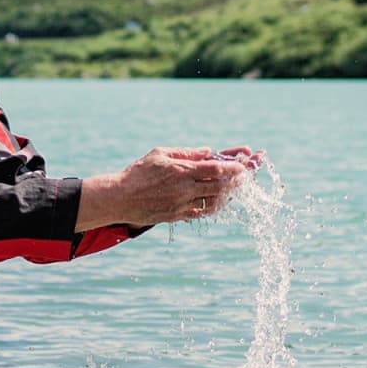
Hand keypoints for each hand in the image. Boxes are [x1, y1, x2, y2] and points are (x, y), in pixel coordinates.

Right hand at [78, 146, 262, 228]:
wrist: (119, 198)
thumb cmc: (139, 172)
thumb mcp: (161, 154)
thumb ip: (187, 152)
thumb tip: (209, 151)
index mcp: (181, 170)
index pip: (216, 168)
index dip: (234, 167)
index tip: (245, 164)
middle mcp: (184, 189)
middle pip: (220, 186)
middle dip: (237, 181)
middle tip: (247, 176)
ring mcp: (182, 205)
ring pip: (214, 201)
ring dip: (227, 195)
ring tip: (234, 188)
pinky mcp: (177, 216)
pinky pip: (202, 213)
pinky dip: (213, 206)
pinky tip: (218, 200)